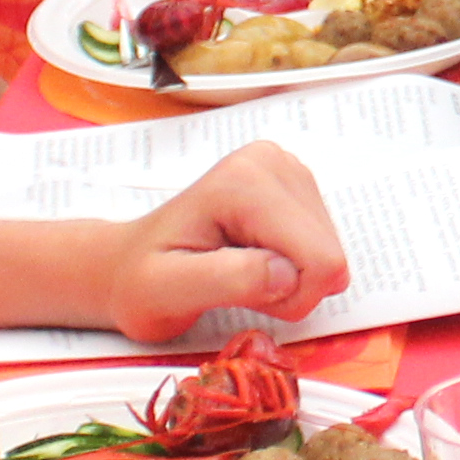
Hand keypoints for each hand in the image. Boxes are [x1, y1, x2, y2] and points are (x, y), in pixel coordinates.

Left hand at [102, 141, 350, 344]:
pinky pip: (323, 245)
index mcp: (244, 181)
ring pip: (330, 252)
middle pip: (329, 255)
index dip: (288, 297)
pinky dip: (293, 266)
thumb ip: (227, 280)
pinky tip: (253, 259)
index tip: (237, 292)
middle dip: (290, 288)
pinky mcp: (296, 185)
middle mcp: (272, 161)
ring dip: (290, 279)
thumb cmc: (141, 283)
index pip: (320, 260)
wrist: (128, 264)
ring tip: (238, 271)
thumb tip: (287, 273)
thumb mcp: (168, 292)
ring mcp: (288, 170)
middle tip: (235, 285)